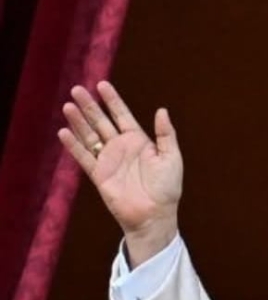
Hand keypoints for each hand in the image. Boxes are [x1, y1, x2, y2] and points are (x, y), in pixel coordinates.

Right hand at [58, 81, 182, 265]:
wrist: (154, 215)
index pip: (122, 115)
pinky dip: (73, 145)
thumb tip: (162, 110)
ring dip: (79, 121)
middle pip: (101, 122)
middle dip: (90, 106)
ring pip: (89, 136)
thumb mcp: (171, 158)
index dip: (113, 100)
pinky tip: (64, 131)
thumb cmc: (167, 188)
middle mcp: (121, 148)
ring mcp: (109, 160)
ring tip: (68, 106)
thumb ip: (166, 134)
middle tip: (77, 89)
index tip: (102, 84)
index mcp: (139, 141)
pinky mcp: (99, 175)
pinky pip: (84, 157)